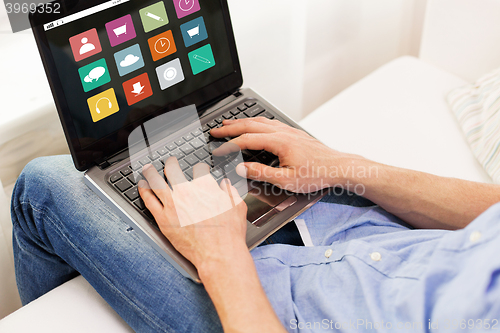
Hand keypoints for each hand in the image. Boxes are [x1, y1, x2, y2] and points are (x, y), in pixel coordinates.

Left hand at [138, 158, 247, 268]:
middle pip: (173, 169)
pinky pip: (149, 201)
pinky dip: (144, 190)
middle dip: (171, 163)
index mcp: (205, 186)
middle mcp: (186, 192)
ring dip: (151, 172)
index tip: (199, 170)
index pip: (199, 169)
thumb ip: (230, 192)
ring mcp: (173, 205)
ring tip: (148, 169)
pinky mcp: (163, 219)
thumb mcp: (238, 207)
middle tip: (170, 162)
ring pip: (156, 182)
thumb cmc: (229, 233)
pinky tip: (142, 186)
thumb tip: (225, 185)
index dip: (199, 168)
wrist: (219, 253)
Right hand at [211, 117, 365, 192]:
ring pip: (259, 121)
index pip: (246, 141)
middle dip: (229, 128)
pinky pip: (269, 123)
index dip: (229, 146)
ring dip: (241, 122)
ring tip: (228, 123)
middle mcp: (282, 132)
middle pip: (249, 125)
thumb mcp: (286, 180)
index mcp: (278, 142)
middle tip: (215, 130)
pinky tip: (254, 125)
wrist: (338, 167)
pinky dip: (255, 122)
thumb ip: (261, 173)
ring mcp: (289, 131)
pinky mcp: (294, 133)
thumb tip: (241, 168)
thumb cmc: (316, 174)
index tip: (218, 150)